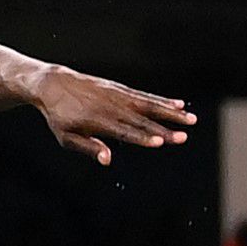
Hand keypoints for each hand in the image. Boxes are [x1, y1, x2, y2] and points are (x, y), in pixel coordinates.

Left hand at [32, 67, 194, 165]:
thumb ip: (88, 147)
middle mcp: (112, 107)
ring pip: (149, 105)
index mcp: (98, 121)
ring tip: (191, 120)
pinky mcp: (121, 89)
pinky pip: (145, 96)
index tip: (159, 142)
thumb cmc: (59, 117)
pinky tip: (179, 104)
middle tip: (183, 137)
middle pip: (142, 120)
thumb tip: (107, 160)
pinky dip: (162, 100)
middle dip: (164, 129)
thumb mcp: (66, 136)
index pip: (124, 132)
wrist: (55, 85)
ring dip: (171, 113)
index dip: (142, 138)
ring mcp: (118, 96)